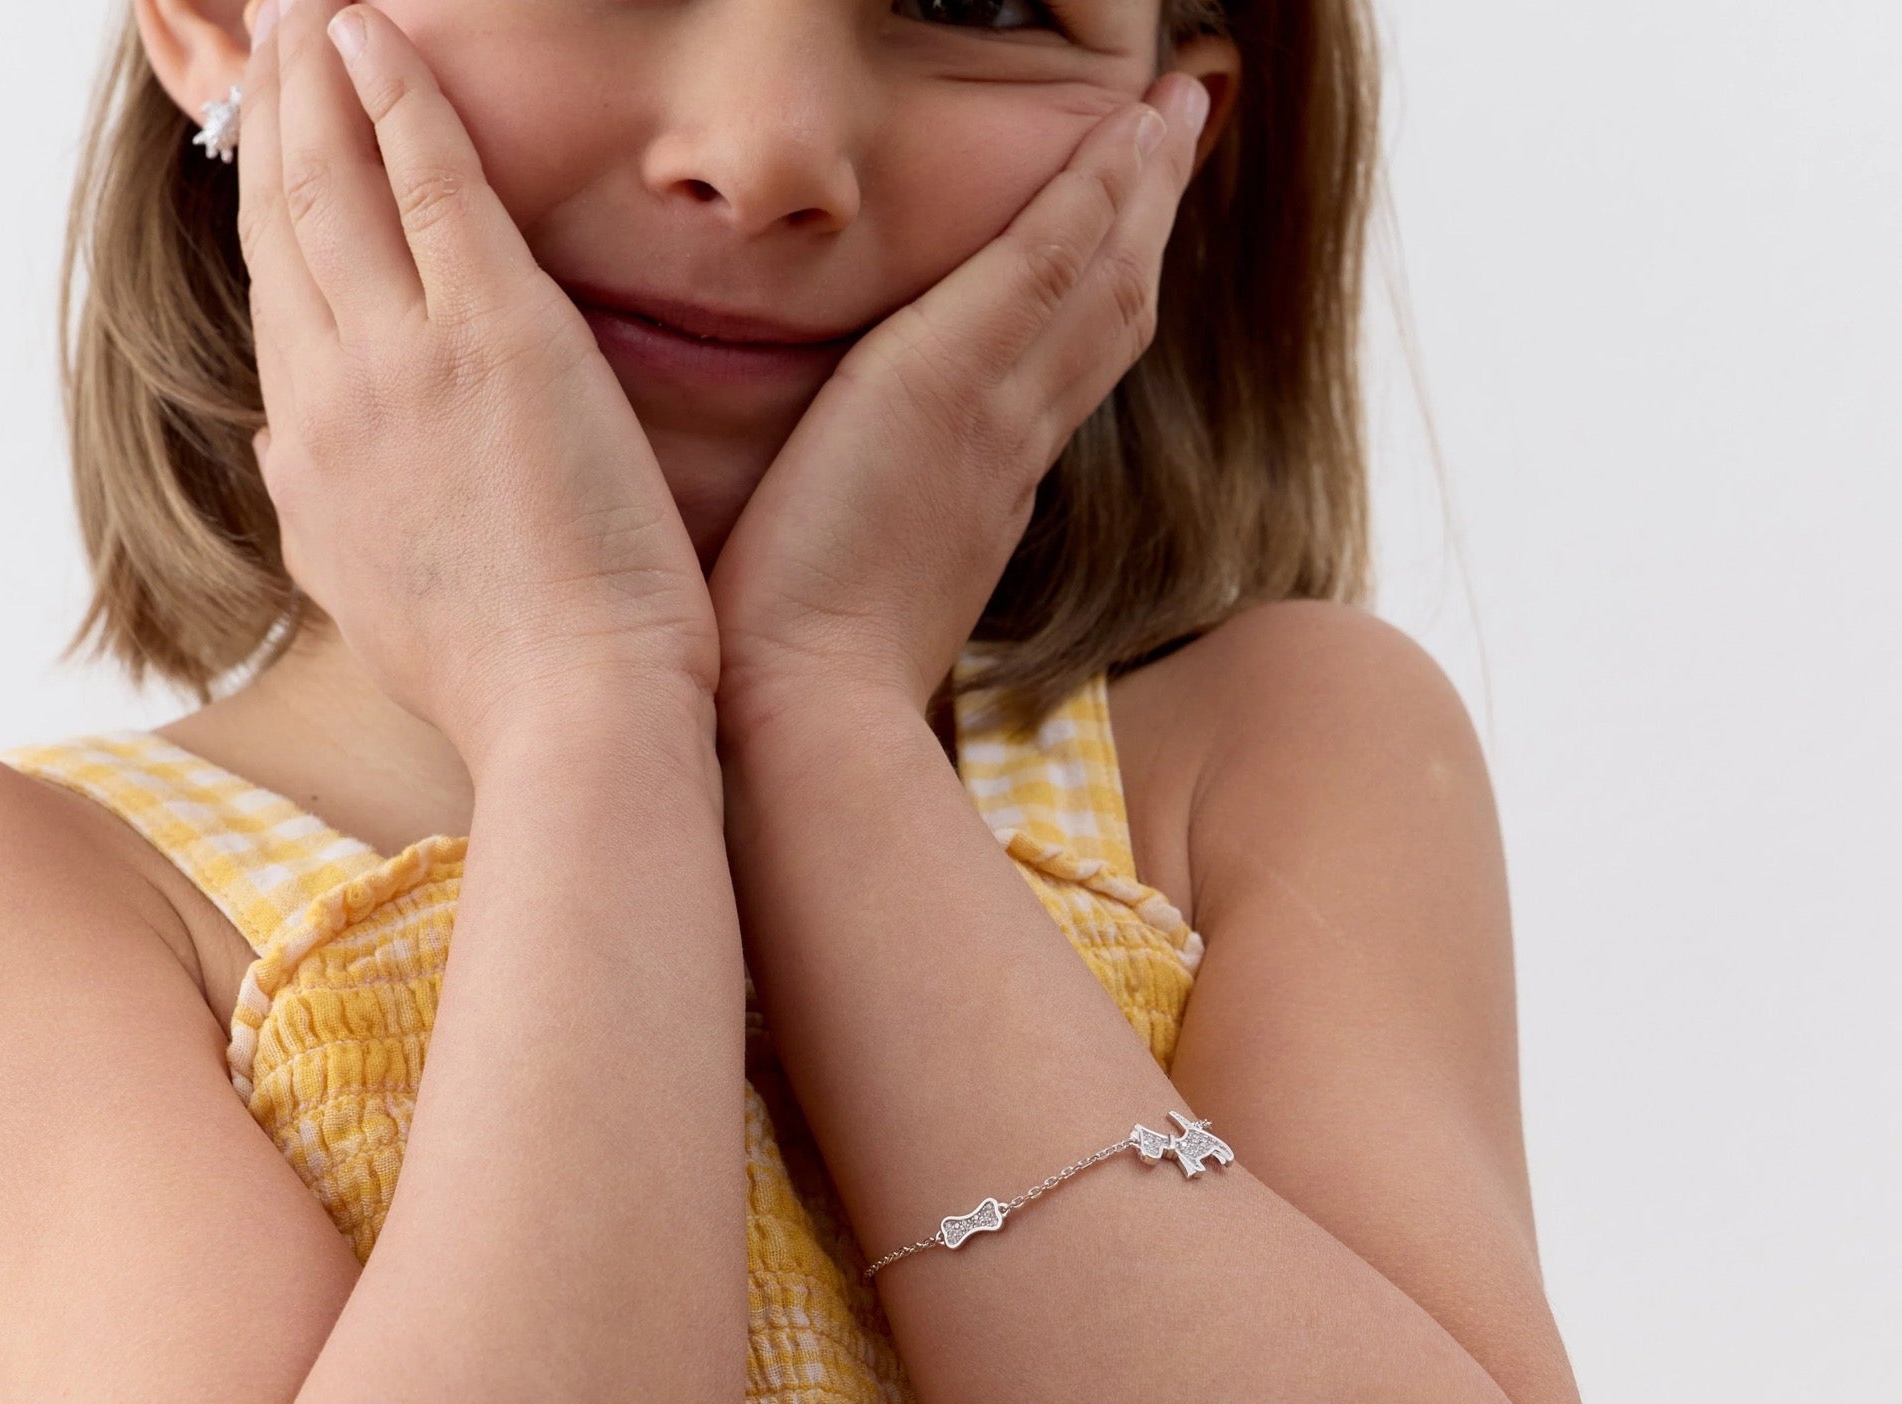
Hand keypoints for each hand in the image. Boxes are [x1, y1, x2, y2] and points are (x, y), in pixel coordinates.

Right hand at [239, 1, 718, 763]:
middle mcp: (331, 395)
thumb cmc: (503, 681)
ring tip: (314, 15)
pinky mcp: (497, 337)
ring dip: (320, 82)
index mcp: (312, 460)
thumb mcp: (371, 601)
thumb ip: (320, 512)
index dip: (269, 213)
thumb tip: (282, 450)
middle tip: (276, 41)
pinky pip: (432, 183)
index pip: (277, 302)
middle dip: (276, 121)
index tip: (272, 150)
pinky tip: (383, 36)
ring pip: (337, 184)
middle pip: (285, 225)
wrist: (573, 717)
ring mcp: (406, 359)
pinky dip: (399, 99)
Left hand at [705, 72, 1210, 746]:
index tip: (1128, 237)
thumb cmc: (804, 679)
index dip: (1103, 299)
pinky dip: (1098, 193)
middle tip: (1178, 140)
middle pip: (1106, 317)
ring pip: (1098, 280)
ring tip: (1172, 108)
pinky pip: (1048, 265)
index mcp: (986, 497)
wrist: (804, 716)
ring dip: (1141, 188)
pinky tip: (1126, 127)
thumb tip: (849, 535)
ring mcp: (996, 419)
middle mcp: (1012, 452)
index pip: (1060, 378)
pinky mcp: (951, 386)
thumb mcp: (855, 604)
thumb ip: (868, 550)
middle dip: (1149, 224)